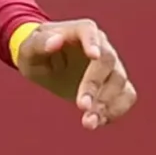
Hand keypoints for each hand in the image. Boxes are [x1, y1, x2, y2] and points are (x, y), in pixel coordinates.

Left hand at [16, 19, 137, 130]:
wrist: (48, 65)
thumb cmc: (36, 52)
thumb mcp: (28, 49)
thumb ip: (39, 43)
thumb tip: (54, 41)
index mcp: (79, 31)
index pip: (89, 31)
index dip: (92, 42)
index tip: (94, 56)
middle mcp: (100, 46)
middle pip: (107, 61)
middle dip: (95, 85)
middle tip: (81, 106)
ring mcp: (111, 66)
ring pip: (119, 81)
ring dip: (106, 103)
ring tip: (88, 123)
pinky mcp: (115, 84)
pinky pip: (126, 96)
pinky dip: (116, 110)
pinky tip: (97, 122)